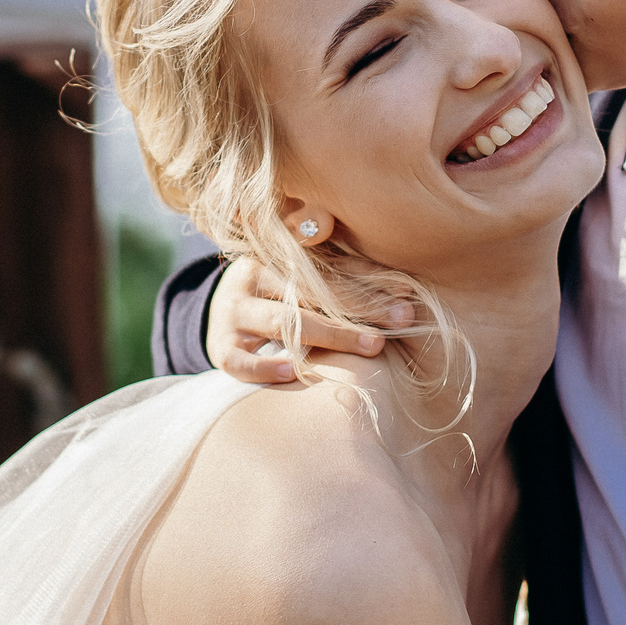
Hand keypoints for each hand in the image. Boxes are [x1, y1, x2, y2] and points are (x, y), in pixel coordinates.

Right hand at [204, 257, 394, 383]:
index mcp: (274, 253)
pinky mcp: (220, 347)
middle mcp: (251, 276)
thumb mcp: (300, 280)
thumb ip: (341, 277)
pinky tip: (293, 371)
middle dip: (362, 308)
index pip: (328, 265)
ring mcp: (233, 312)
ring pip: (283, 321)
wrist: (218, 319)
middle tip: (402, 320)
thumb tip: (406, 290)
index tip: (407, 293)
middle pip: (312, 292)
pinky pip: (240, 360)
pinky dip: (265, 366)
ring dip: (332, 335)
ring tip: (372, 346)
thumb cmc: (277, 298)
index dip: (369, 279)